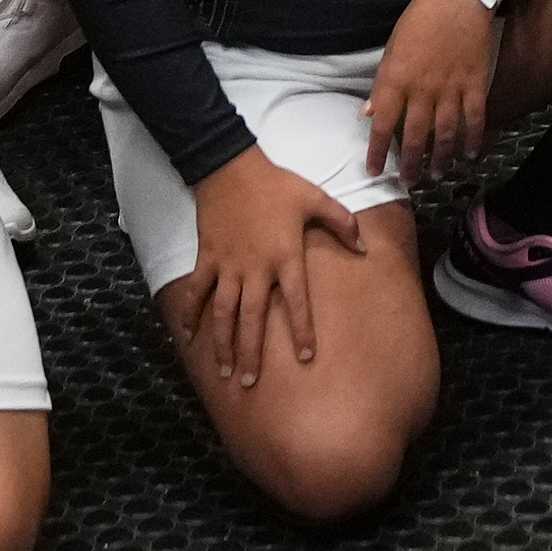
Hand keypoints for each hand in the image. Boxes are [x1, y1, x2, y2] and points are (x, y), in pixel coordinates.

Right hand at [184, 149, 362, 390]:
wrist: (230, 167)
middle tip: (250, 384)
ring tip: (224, 371)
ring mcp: (228, 266)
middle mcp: (256, 268)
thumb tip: (364, 247)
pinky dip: (190, 314)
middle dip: (252, 353)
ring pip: (224, 313)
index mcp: (285, 257)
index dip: (303, 330)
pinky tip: (187, 337)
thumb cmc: (277, 184)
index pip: (297, 301)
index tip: (307, 357)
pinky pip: (196, 292)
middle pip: (253, 319)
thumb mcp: (316, 198)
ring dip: (222, 344)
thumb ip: (342, 223)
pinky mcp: (207, 258)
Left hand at [363, 0, 502, 178]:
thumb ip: (382, 84)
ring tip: (437, 175)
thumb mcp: (392, 47)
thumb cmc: (420, 18)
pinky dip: (473, 139)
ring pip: (445, 134)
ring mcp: (451, 89)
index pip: (381, 125)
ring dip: (441, 158)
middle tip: (410, 182)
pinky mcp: (475, 84)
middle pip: (415, 136)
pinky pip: (475, 118)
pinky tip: (470, 155)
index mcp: (396, 79)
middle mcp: (422, 90)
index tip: (373, 170)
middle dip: (410, 163)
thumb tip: (368, 113)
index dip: (376, 151)